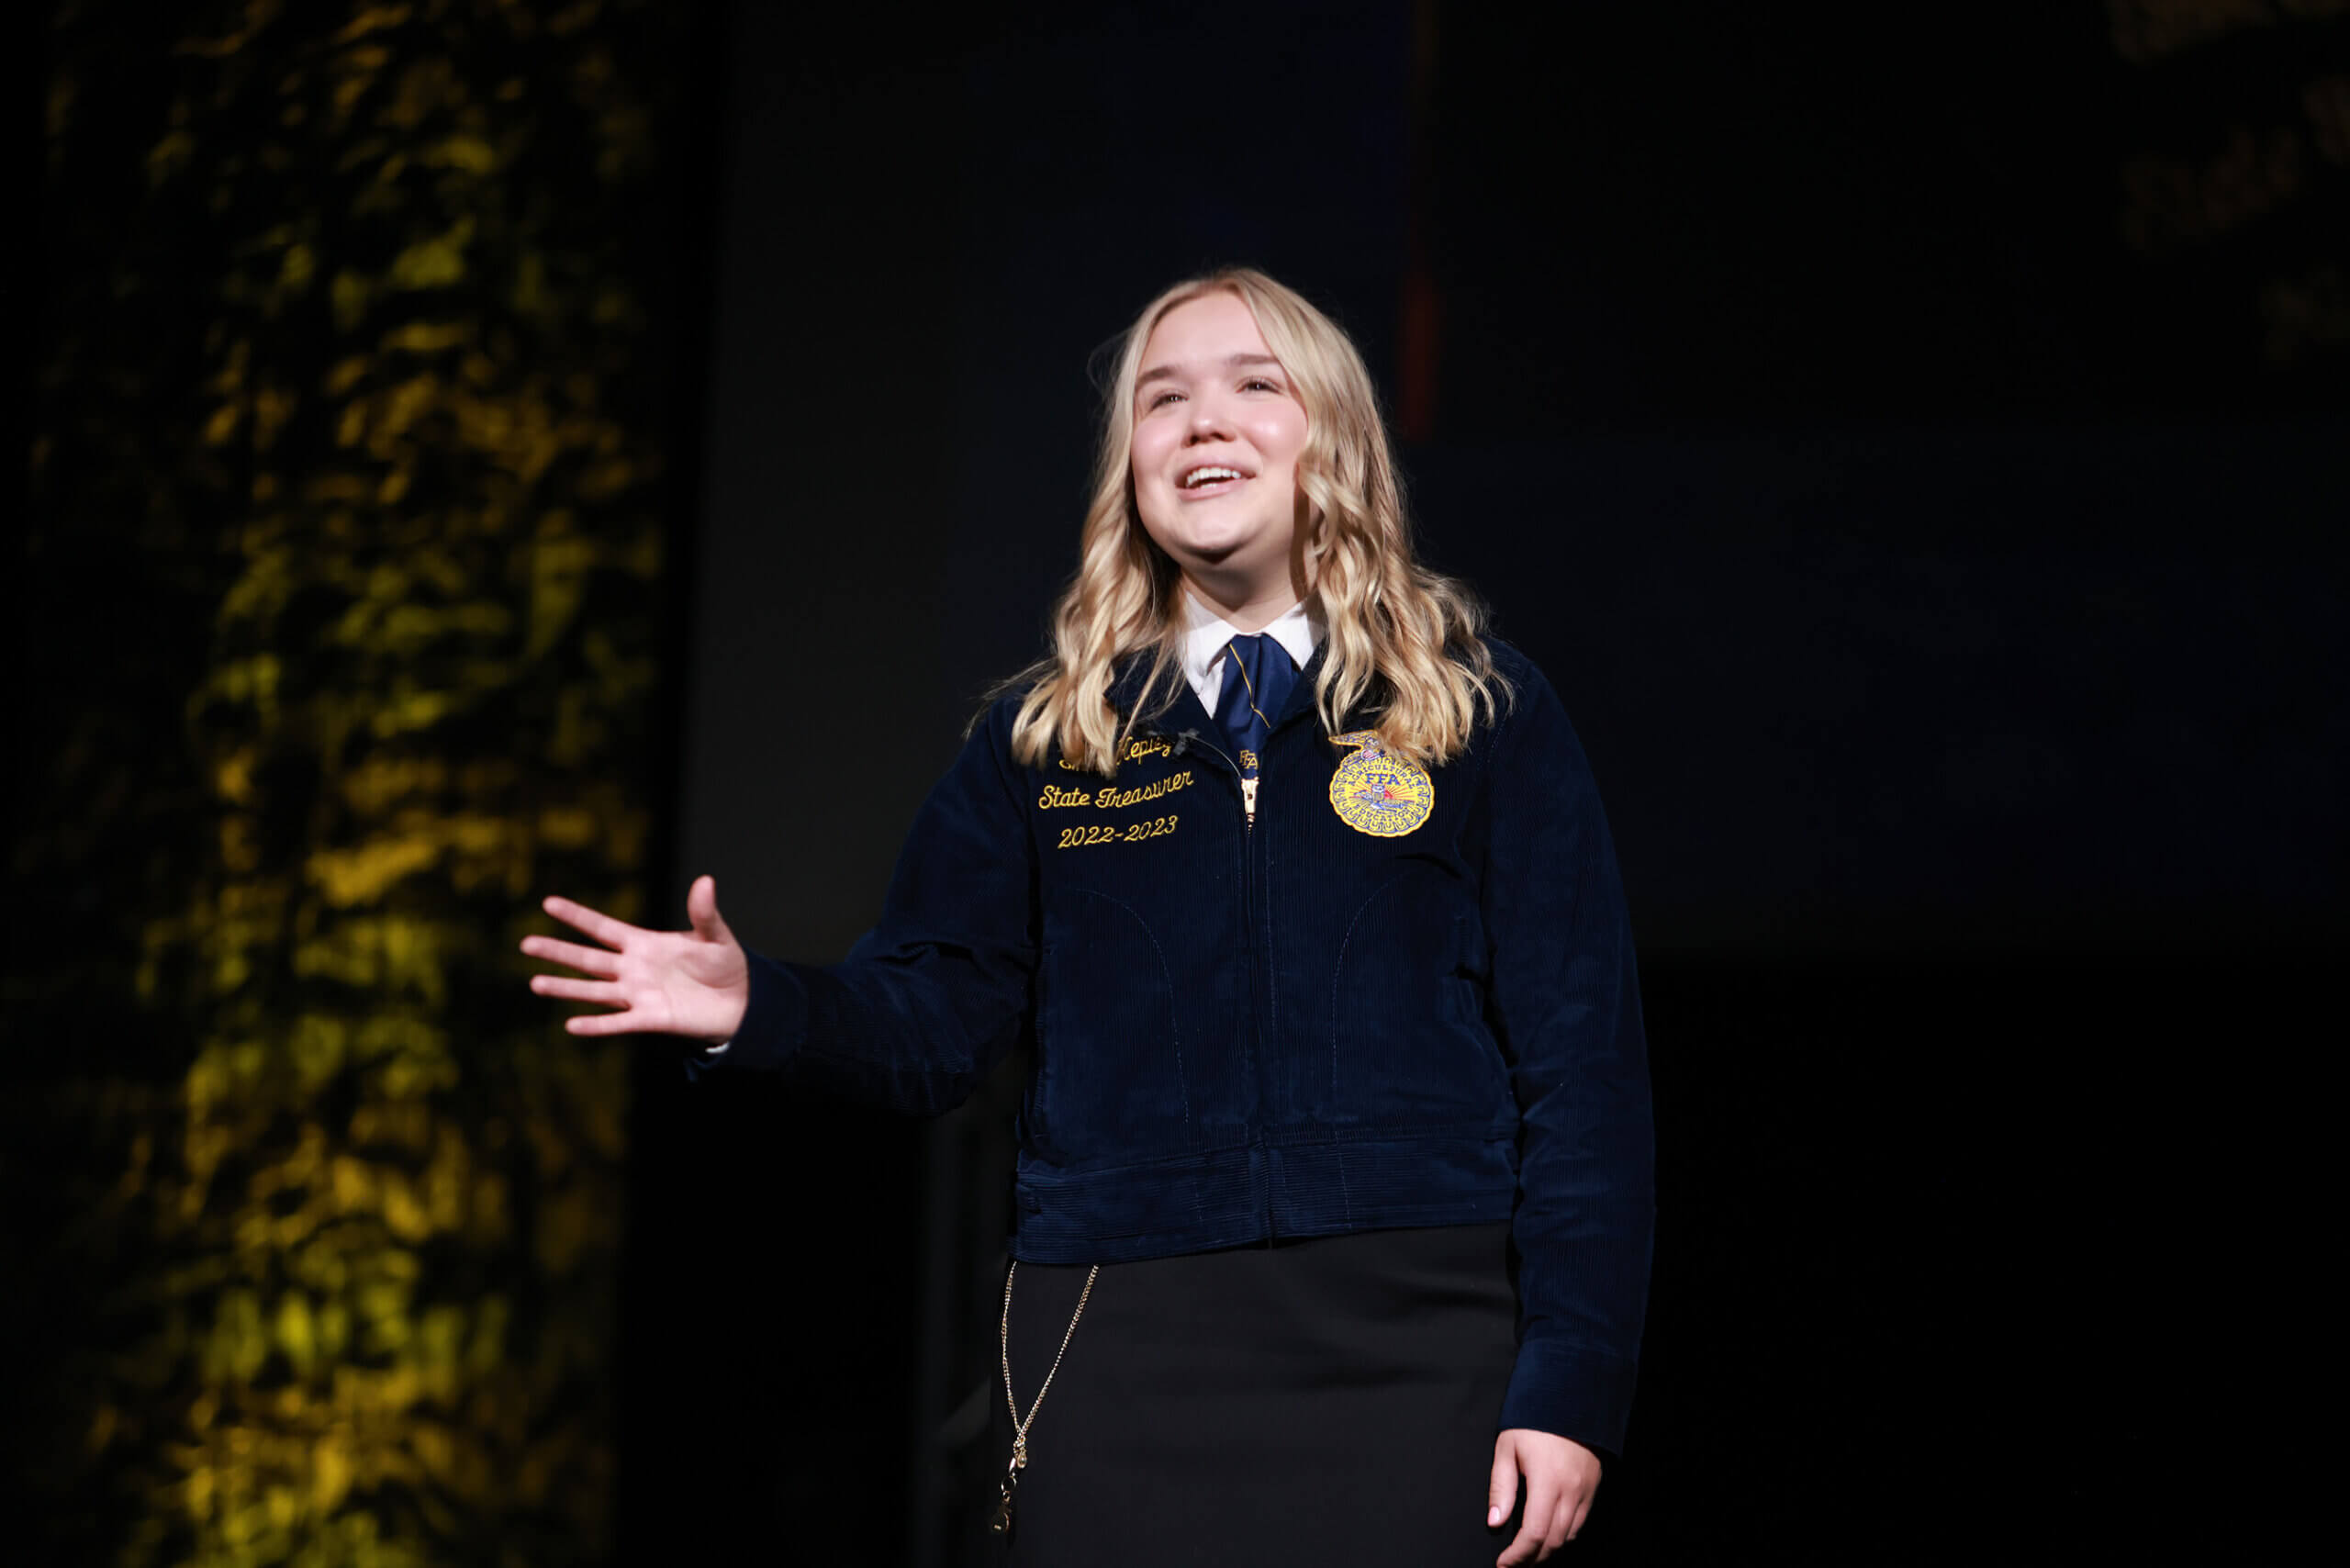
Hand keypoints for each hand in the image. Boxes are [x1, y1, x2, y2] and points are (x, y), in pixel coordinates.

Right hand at [520, 874, 749, 1042]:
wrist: (740, 1002)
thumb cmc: (725, 965)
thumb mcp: (716, 936)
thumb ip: (704, 913)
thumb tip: (705, 880)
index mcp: (644, 944)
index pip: (604, 928)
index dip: (578, 916)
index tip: (549, 902)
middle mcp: (634, 969)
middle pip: (589, 959)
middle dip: (558, 951)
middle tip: (526, 943)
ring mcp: (639, 995)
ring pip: (594, 991)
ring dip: (566, 988)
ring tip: (535, 983)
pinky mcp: (650, 1019)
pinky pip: (618, 1023)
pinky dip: (596, 1025)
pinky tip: (572, 1025)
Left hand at [1488, 1428, 1600, 1563]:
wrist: (1570, 1397)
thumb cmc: (1533, 1420)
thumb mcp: (1507, 1447)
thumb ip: (1501, 1487)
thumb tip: (1495, 1521)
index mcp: (1547, 1481)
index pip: (1534, 1533)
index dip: (1518, 1555)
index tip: (1503, 1564)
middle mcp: (1571, 1491)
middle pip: (1553, 1541)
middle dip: (1532, 1559)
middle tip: (1513, 1564)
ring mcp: (1586, 1491)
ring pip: (1568, 1536)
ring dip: (1548, 1550)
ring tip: (1528, 1555)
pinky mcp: (1593, 1488)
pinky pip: (1580, 1523)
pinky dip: (1563, 1536)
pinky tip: (1549, 1536)